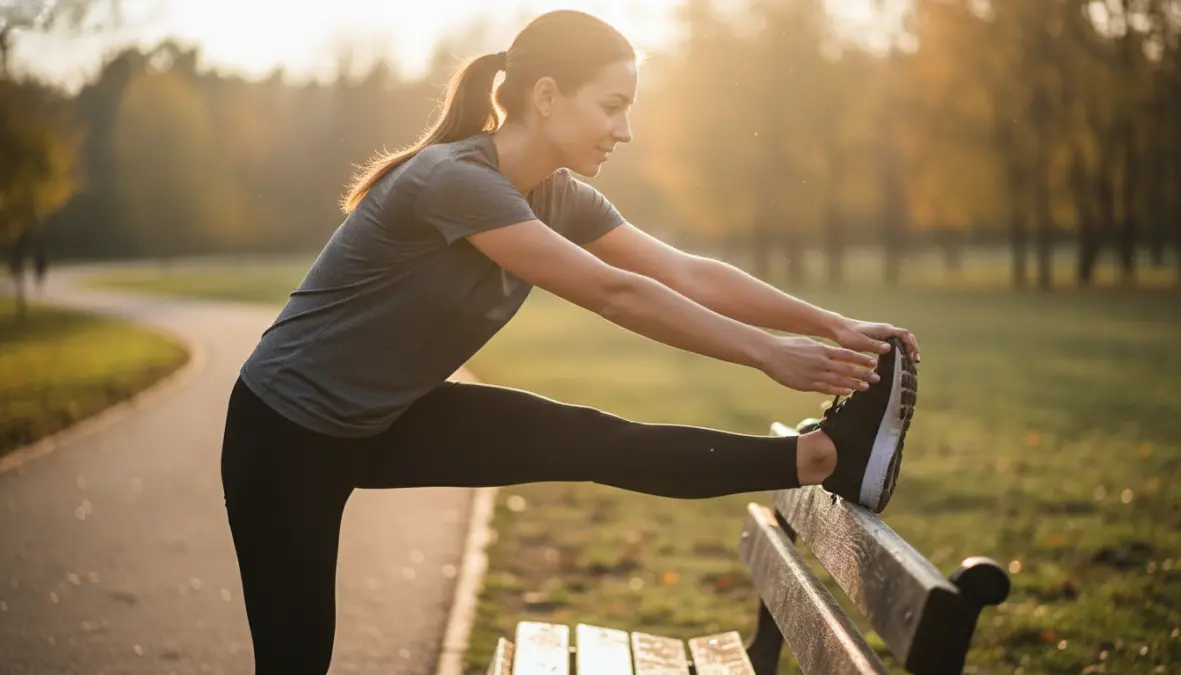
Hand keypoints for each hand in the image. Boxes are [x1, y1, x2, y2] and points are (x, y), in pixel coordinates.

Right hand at [758, 335, 881, 395]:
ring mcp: (815, 374)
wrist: (770, 353)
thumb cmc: (788, 346)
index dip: (861, 359)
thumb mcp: (808, 343)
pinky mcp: (807, 384)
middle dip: (863, 374)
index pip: (847, 355)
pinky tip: (848, 392)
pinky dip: (839, 390)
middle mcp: (822, 362)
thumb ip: (822, 349)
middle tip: (877, 378)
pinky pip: (826, 388)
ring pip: (839, 380)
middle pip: (847, 369)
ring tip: (866, 387)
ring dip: (854, 384)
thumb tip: (833, 353)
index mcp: (822, 349)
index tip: (873, 363)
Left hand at [832, 318, 920, 362]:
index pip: (904, 335)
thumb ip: (875, 345)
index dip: (911, 346)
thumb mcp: (861, 342)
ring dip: (907, 348)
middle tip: (915, 361)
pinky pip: (894, 341)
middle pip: (906, 336)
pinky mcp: (879, 336)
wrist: (839, 328)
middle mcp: (886, 329)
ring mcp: (883, 332)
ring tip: (910, 361)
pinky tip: (898, 359)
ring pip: (901, 339)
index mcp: (884, 330)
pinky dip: (900, 348)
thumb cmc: (848, 335)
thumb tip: (889, 348)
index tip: (912, 357)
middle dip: (913, 347)